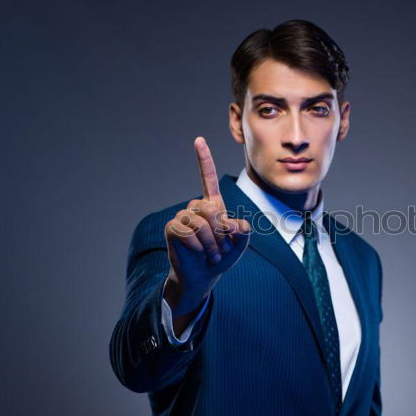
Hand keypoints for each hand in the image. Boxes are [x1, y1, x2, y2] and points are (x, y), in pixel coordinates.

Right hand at [164, 136, 250, 314]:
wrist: (204, 276)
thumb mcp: (240, 242)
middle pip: (212, 208)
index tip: (198, 139)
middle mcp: (196, 207)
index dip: (204, 159)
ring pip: (201, 222)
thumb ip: (243, 230)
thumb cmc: (222, 256)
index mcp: (213, 204)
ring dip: (211, 243)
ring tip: (212, 254)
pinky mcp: (172, 229)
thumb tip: (231, 223)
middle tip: (223, 249)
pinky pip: (188, 233)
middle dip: (221, 232)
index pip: (208, 178)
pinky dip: (199, 247)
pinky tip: (198, 254)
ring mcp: (182, 217)